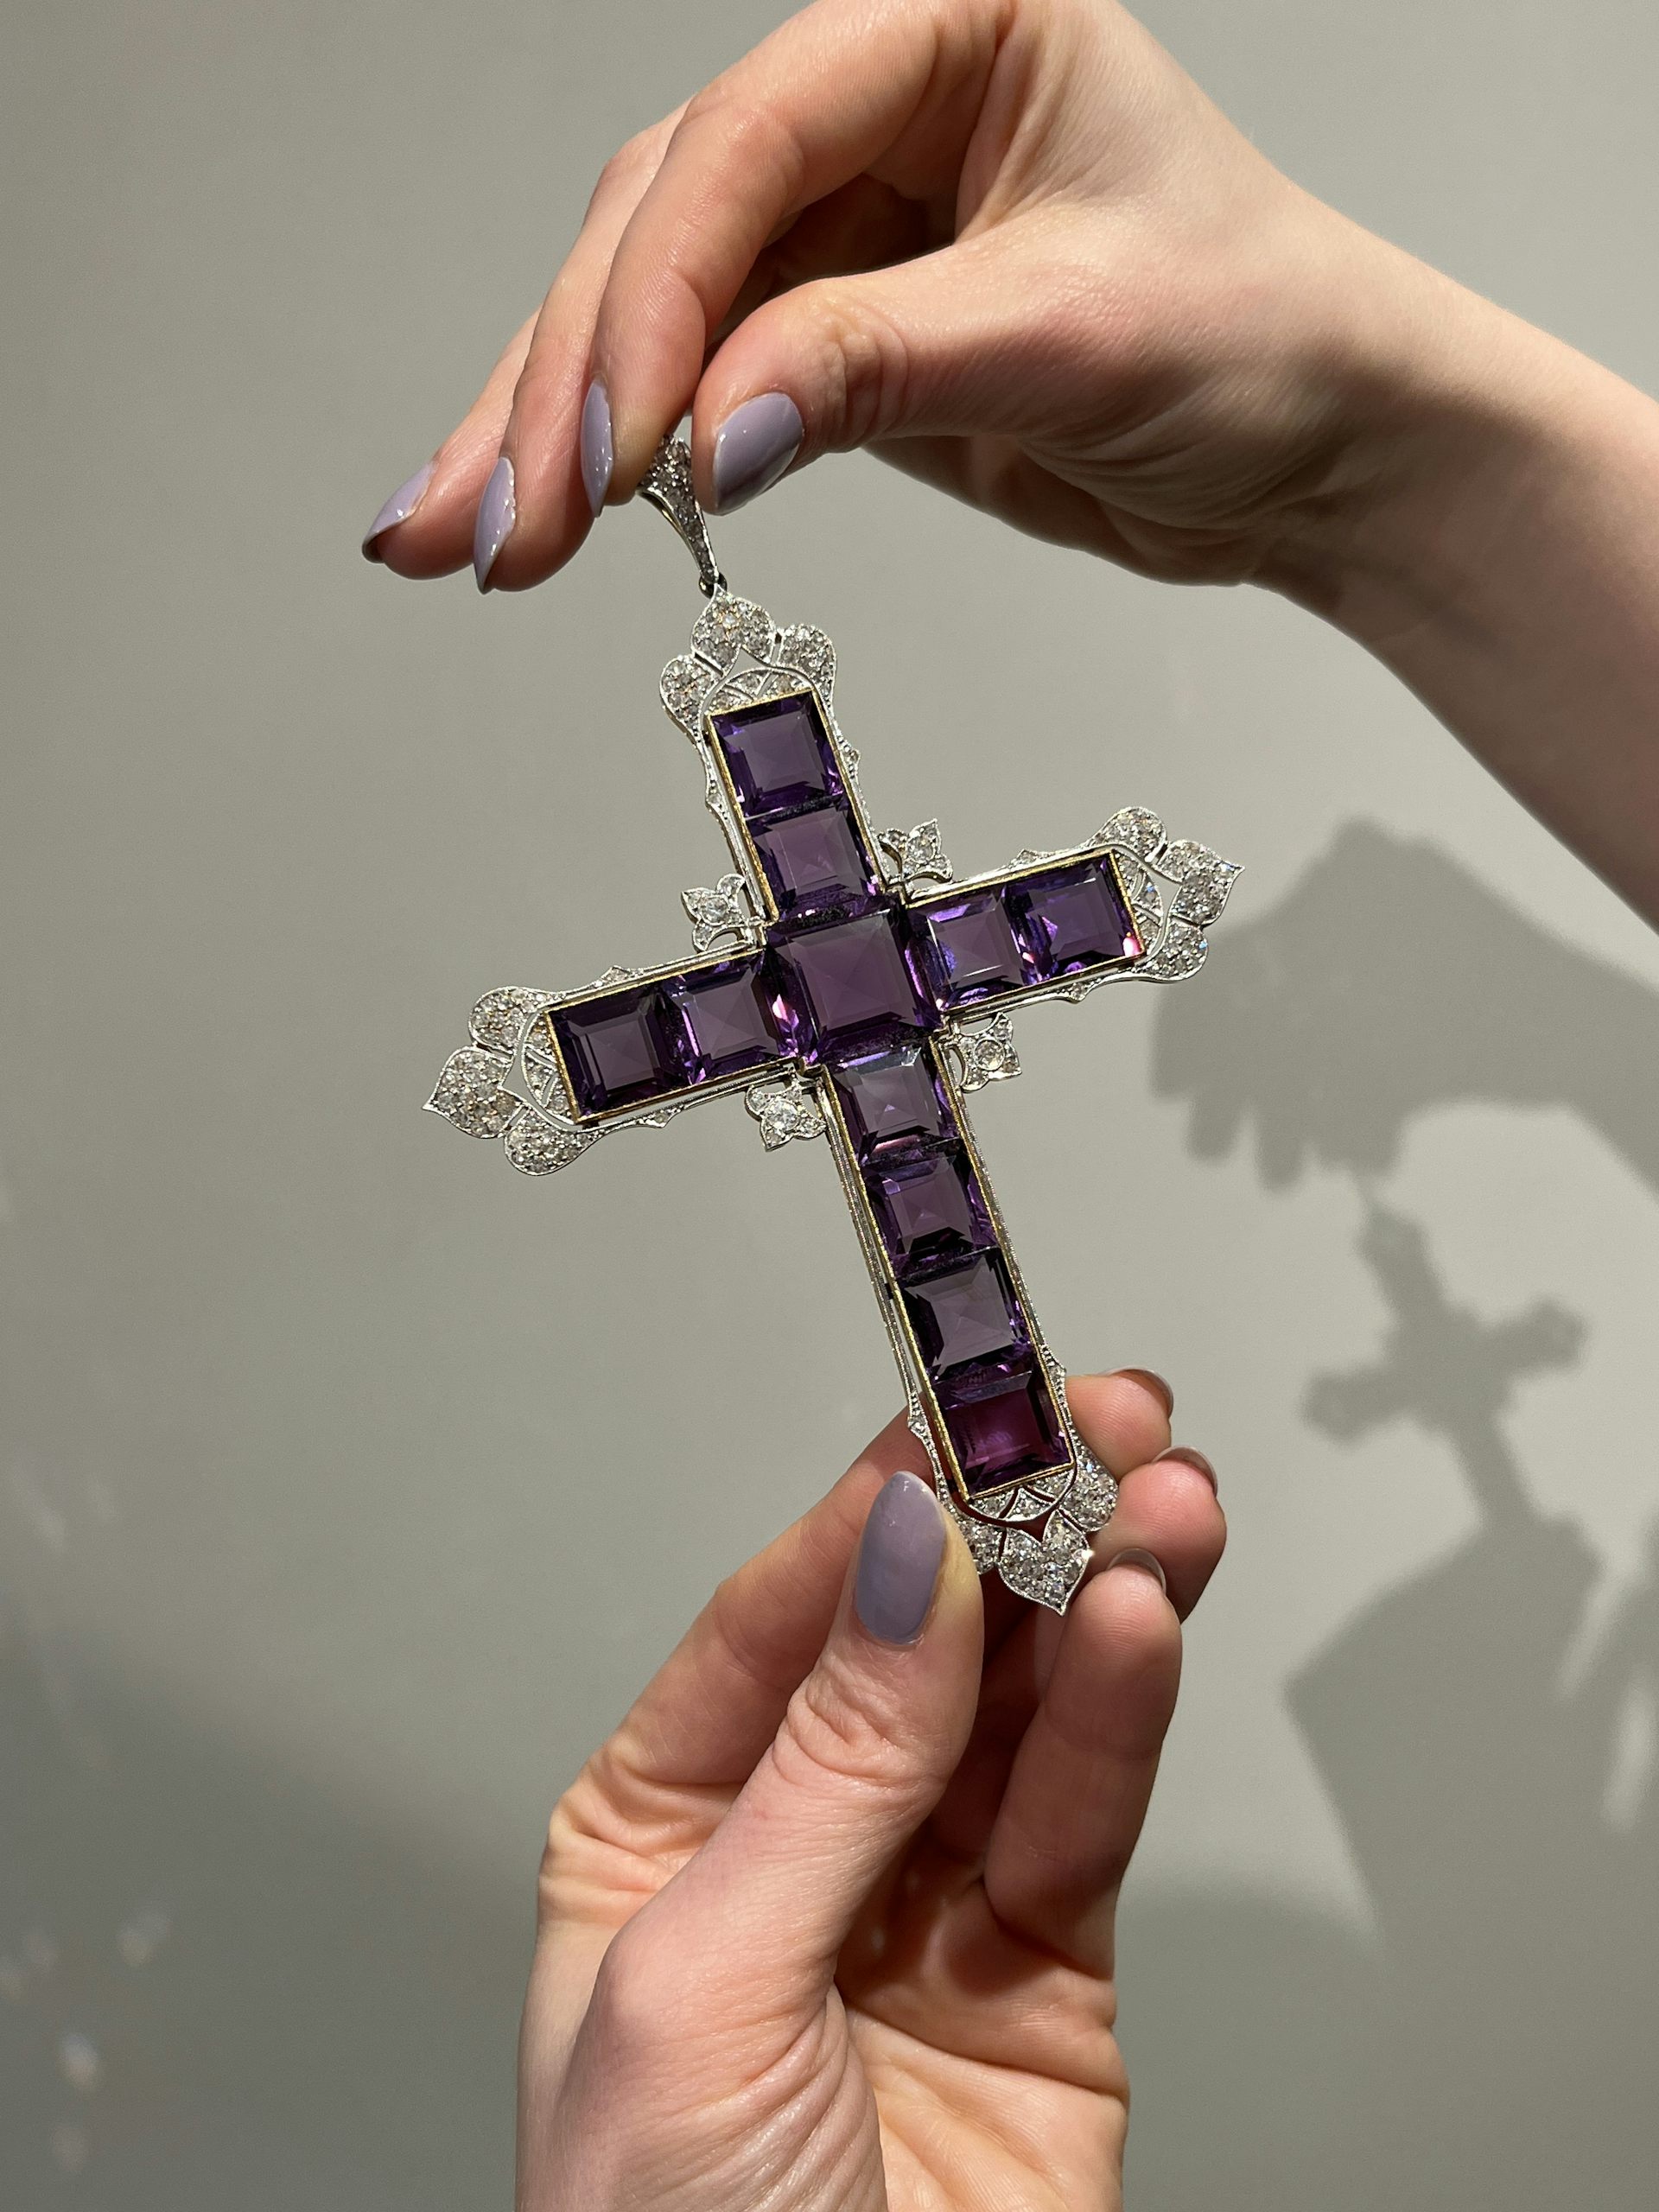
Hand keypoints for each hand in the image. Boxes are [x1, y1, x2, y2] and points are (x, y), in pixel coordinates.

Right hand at [366, 0, 1468, 598]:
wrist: (1325, 444)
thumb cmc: (1265, 334)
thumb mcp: (1073, 332)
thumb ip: (879, 366)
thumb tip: (708, 437)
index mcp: (948, 22)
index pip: (750, 140)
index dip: (662, 296)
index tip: (619, 444)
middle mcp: (879, 107)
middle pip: (666, 222)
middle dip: (573, 384)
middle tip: (504, 520)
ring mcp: (848, 224)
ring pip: (651, 307)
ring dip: (552, 429)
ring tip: (467, 541)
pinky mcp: (836, 333)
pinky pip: (696, 383)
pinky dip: (620, 458)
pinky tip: (541, 511)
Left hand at [515, 1371, 1225, 2211]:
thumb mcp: (705, 1979)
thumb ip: (827, 1765)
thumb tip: (898, 1559)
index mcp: (664, 1823)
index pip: (781, 1620)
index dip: (873, 1505)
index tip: (952, 1409)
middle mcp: (800, 1839)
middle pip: (921, 1640)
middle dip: (1007, 1523)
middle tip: (1087, 1418)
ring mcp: (930, 1898)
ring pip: (1023, 1706)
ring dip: (1093, 1593)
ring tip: (1158, 1495)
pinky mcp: (1048, 1969)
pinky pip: (1084, 1812)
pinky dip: (1122, 1717)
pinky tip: (1144, 1624)